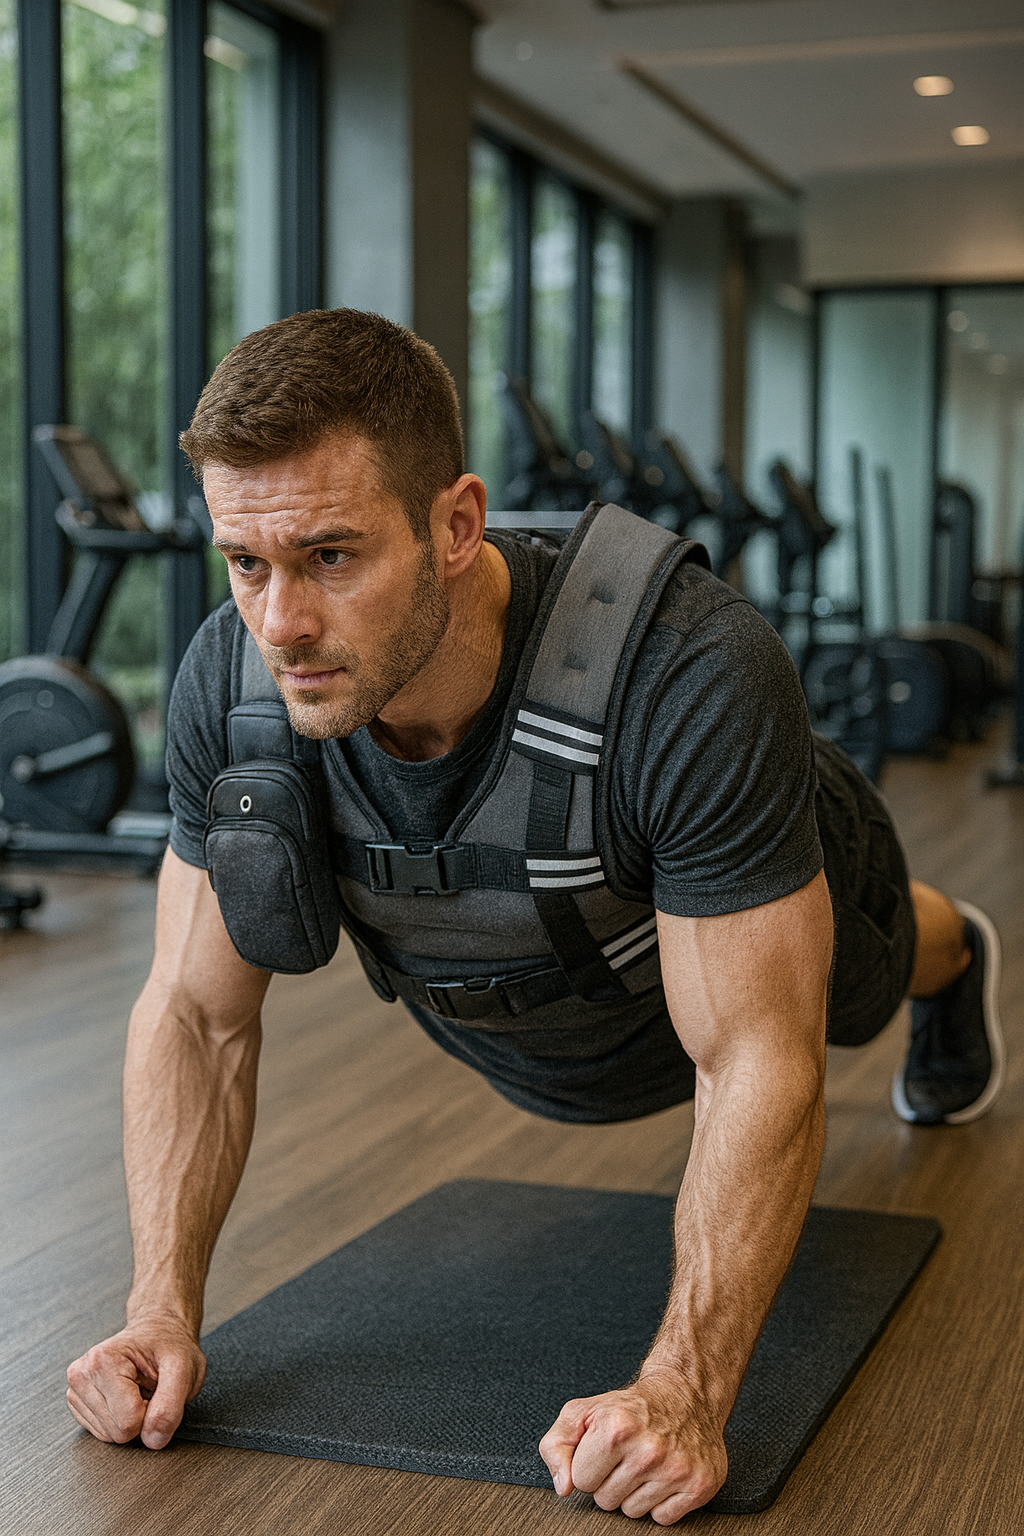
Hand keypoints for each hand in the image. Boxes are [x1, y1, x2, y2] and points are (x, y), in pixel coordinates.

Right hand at [66, 1318, 206, 1449]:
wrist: (157, 1331)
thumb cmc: (169, 1345)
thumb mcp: (184, 1368)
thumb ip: (171, 1406)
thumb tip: (153, 1440)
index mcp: (103, 1361)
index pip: (128, 1422)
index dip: (152, 1413)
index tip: (157, 1388)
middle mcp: (82, 1375)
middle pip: (117, 1433)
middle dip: (141, 1417)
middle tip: (149, 1389)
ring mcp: (76, 1389)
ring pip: (108, 1436)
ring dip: (130, 1419)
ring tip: (138, 1390)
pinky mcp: (77, 1402)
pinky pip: (102, 1433)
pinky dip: (119, 1420)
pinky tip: (126, 1396)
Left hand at [538, 1369, 727, 1524]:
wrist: (684, 1394)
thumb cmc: (631, 1407)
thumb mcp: (583, 1412)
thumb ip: (556, 1445)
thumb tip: (563, 1485)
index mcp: (616, 1429)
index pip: (581, 1481)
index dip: (589, 1466)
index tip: (603, 1450)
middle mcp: (649, 1451)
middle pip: (606, 1501)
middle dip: (611, 1481)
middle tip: (626, 1456)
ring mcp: (677, 1470)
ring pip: (632, 1513)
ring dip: (635, 1493)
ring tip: (645, 1463)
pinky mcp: (700, 1485)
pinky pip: (662, 1519)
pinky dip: (661, 1502)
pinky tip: (664, 1475)